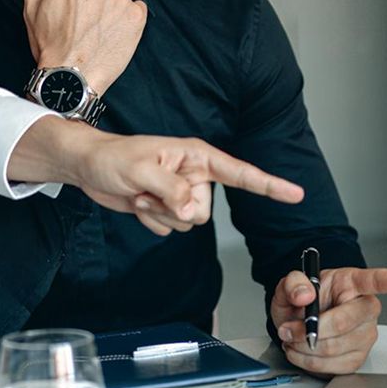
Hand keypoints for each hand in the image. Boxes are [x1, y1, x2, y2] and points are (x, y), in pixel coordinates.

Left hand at [7, 117, 303, 234]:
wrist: (90, 169)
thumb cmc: (113, 159)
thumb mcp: (142, 172)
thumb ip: (172, 191)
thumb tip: (193, 211)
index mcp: (197, 157)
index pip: (241, 173)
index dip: (269, 185)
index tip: (296, 194)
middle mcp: (195, 175)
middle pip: (205, 210)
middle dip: (176, 208)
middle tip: (149, 191)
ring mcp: (181, 193)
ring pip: (189, 224)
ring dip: (161, 215)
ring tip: (142, 194)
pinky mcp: (167, 208)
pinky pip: (171, 230)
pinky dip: (152, 221)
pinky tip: (138, 203)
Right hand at [9, 0, 145, 93]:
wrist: (71, 77)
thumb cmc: (48, 44)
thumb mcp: (33, 9)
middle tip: (88, 16)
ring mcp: (118, 0)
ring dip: (116, 2)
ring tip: (101, 26)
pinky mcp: (136, 17)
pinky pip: (137, 7)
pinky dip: (130, 17)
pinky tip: (114, 33)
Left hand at [270, 266, 386, 374]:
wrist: (298, 322)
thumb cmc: (303, 301)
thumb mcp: (291, 284)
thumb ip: (293, 283)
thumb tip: (304, 295)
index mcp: (353, 283)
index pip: (378, 280)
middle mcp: (365, 309)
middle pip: (344, 323)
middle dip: (310, 330)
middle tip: (289, 329)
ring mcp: (365, 335)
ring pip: (334, 348)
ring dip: (304, 348)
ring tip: (293, 338)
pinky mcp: (358, 357)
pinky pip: (332, 365)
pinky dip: (308, 361)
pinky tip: (302, 351)